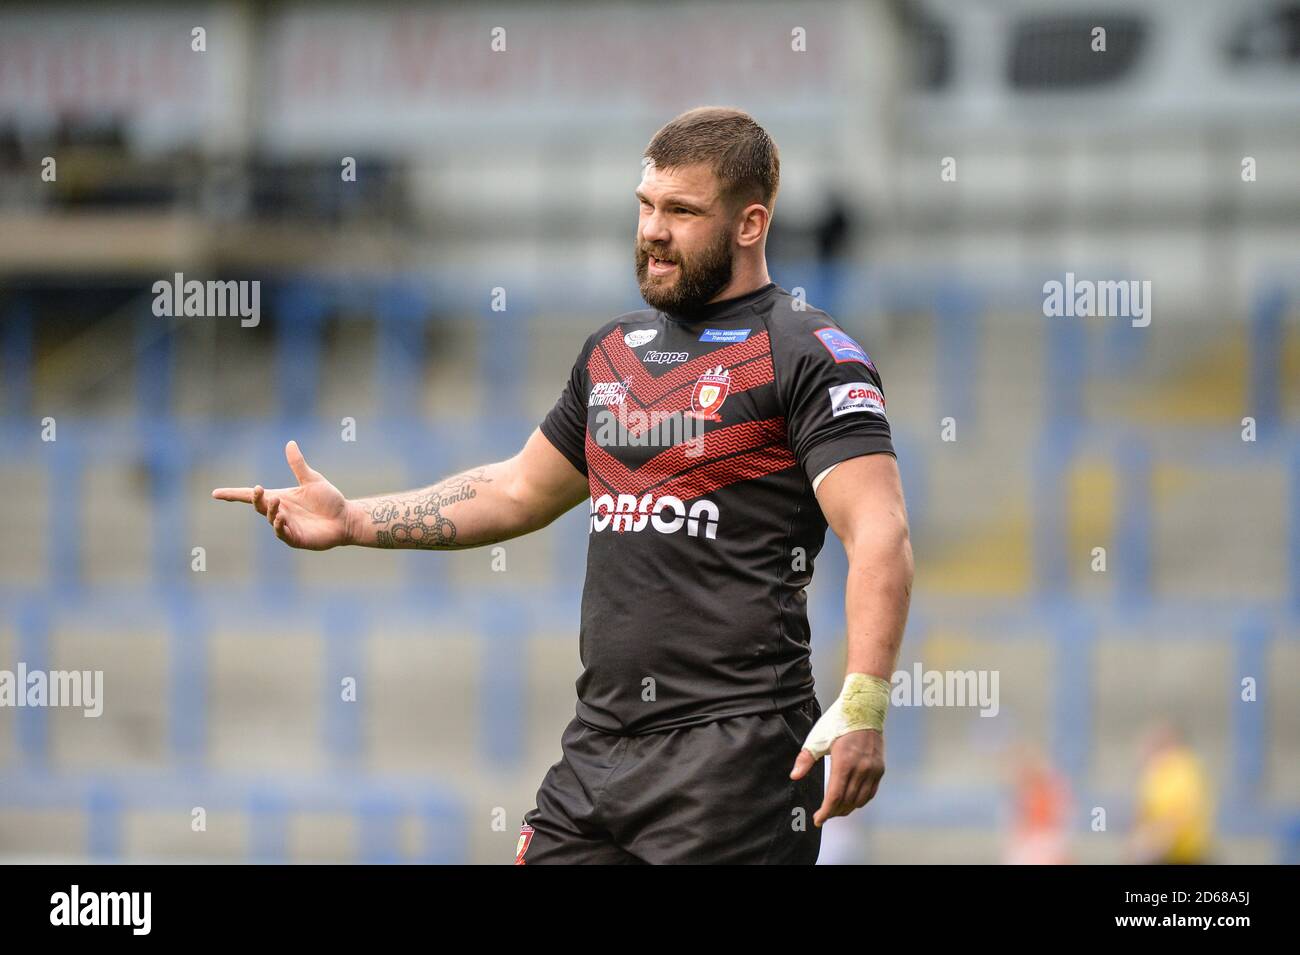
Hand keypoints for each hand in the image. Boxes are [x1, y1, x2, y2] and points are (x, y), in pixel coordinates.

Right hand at [211, 441, 352, 550]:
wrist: (346, 518)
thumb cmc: (329, 500)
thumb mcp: (312, 480)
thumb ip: (298, 465)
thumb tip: (290, 443)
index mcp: (280, 498)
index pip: (251, 496)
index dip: (233, 495)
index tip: (215, 493)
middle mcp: (279, 512)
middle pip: (259, 506)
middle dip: (255, 499)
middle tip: (258, 490)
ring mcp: (286, 526)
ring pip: (270, 519)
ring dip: (270, 511)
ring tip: (277, 502)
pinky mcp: (296, 538)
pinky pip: (283, 533)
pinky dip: (279, 526)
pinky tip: (281, 519)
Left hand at [790, 728, 884, 826]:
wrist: (865, 709)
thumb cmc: (839, 722)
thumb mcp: (818, 738)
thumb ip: (806, 759)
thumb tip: (794, 776)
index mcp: (844, 762)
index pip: (835, 795)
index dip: (826, 811)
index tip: (818, 820)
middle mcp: (861, 768)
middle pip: (847, 800)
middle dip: (834, 811)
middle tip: (824, 815)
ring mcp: (873, 769)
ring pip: (860, 799)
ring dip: (847, 808)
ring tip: (836, 810)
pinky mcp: (879, 768)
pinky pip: (871, 792)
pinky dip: (860, 801)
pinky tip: (851, 801)